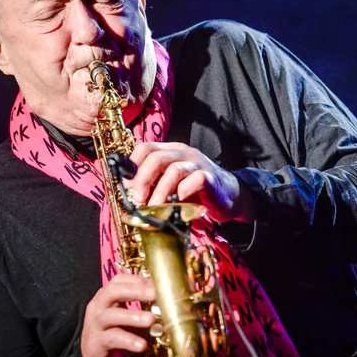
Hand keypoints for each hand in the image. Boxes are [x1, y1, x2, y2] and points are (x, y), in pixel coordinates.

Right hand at [80, 273, 156, 356]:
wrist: (95, 354)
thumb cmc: (116, 330)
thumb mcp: (128, 314)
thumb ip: (143, 305)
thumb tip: (169, 298)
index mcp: (107, 294)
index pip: (120, 280)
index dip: (138, 280)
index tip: (157, 283)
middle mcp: (99, 305)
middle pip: (113, 291)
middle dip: (135, 291)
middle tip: (155, 294)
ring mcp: (95, 323)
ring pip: (111, 315)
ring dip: (132, 316)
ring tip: (151, 319)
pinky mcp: (96, 342)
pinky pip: (112, 338)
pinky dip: (128, 340)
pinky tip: (142, 345)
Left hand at [123, 142, 253, 223]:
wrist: (229, 196)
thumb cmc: (196, 192)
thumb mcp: (171, 185)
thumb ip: (154, 185)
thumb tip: (130, 195)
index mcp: (171, 151)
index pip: (146, 147)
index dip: (132, 165)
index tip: (127, 186)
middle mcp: (184, 153)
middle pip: (156, 157)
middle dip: (142, 180)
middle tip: (138, 200)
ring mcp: (198, 164)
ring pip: (174, 169)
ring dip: (160, 192)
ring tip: (154, 208)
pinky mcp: (211, 178)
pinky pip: (195, 180)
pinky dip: (183, 193)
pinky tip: (178, 204)